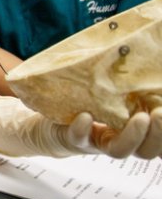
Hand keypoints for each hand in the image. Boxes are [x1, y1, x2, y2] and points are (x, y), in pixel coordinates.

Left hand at [0, 95, 161, 158]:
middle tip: (160, 113)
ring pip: (121, 150)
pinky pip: (79, 138)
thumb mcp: (111, 91)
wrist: (47, 123)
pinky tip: (86, 117)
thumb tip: (140, 48)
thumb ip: (126, 81)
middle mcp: (120, 139)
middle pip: (149, 149)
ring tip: (140, 118)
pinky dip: (83, 129)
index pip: (160, 139)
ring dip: (133, 136)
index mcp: (134, 129)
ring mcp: (97, 141)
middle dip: (159, 134)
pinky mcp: (72, 138)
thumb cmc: (85, 103)